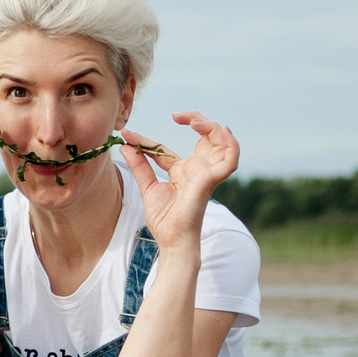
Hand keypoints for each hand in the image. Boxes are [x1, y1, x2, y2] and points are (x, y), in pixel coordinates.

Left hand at [119, 112, 238, 245]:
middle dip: (196, 119)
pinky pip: (230, 160)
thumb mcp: (147, 186)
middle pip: (206, 137)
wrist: (171, 240)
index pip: (166, 149)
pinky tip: (222, 131)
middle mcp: (197, 169)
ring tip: (195, 123)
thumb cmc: (165, 219)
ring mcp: (206, 173)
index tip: (127, 134)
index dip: (146, 141)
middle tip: (177, 116)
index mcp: (182, 172)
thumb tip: (126, 145)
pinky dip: (231, 144)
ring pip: (223, 143)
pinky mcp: (211, 180)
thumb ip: (139, 165)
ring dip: (213, 127)